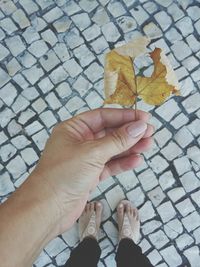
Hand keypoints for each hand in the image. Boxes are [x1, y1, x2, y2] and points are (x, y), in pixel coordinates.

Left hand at [33, 108, 153, 234]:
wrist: (48, 208)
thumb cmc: (63, 174)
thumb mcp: (93, 153)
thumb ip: (118, 140)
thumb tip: (139, 127)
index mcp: (74, 129)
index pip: (103, 116)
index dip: (124, 116)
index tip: (144, 118)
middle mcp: (79, 141)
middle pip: (109, 132)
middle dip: (129, 132)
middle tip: (150, 131)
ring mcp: (85, 159)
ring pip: (112, 149)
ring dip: (129, 147)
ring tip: (148, 144)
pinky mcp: (90, 175)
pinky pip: (110, 165)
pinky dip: (122, 163)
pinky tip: (136, 160)